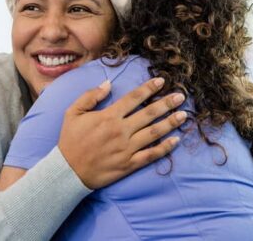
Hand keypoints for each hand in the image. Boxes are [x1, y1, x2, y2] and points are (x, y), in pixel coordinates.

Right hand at [58, 78, 185, 188]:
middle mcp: (121, 131)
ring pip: (154, 133)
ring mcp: (127, 148)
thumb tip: (108, 83)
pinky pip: (151, 155)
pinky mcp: (129, 164)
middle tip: (181, 96)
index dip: (149, 88)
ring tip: (184, 115)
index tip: (161, 81)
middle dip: (167, 104)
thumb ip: (90, 96)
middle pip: (149, 114)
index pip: (134, 98)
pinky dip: (165, 148)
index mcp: (108, 116)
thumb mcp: (72, 113)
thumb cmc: (70, 140)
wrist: (68, 170)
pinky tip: (175, 141)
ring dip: (170, 123)